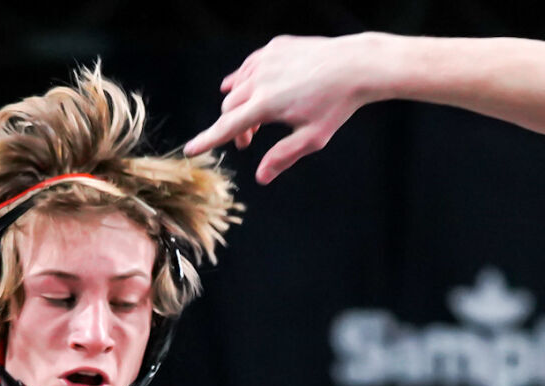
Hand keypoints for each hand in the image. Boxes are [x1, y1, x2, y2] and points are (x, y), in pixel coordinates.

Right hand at [184, 34, 374, 183]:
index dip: (207, 140)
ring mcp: (265, 60)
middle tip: (249, 142)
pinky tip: (255, 90)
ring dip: (241, 105)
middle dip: (234, 127)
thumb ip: (283, 157)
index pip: (227, 127)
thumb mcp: (311, 138)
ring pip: (237, 86)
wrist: (354, 66)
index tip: (191, 150)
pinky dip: (247, 82)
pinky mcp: (273, 48)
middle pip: (229, 107)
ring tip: (260, 119)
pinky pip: (249, 67)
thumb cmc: (335, 105)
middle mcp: (259, 79)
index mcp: (266, 104)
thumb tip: (261, 177)